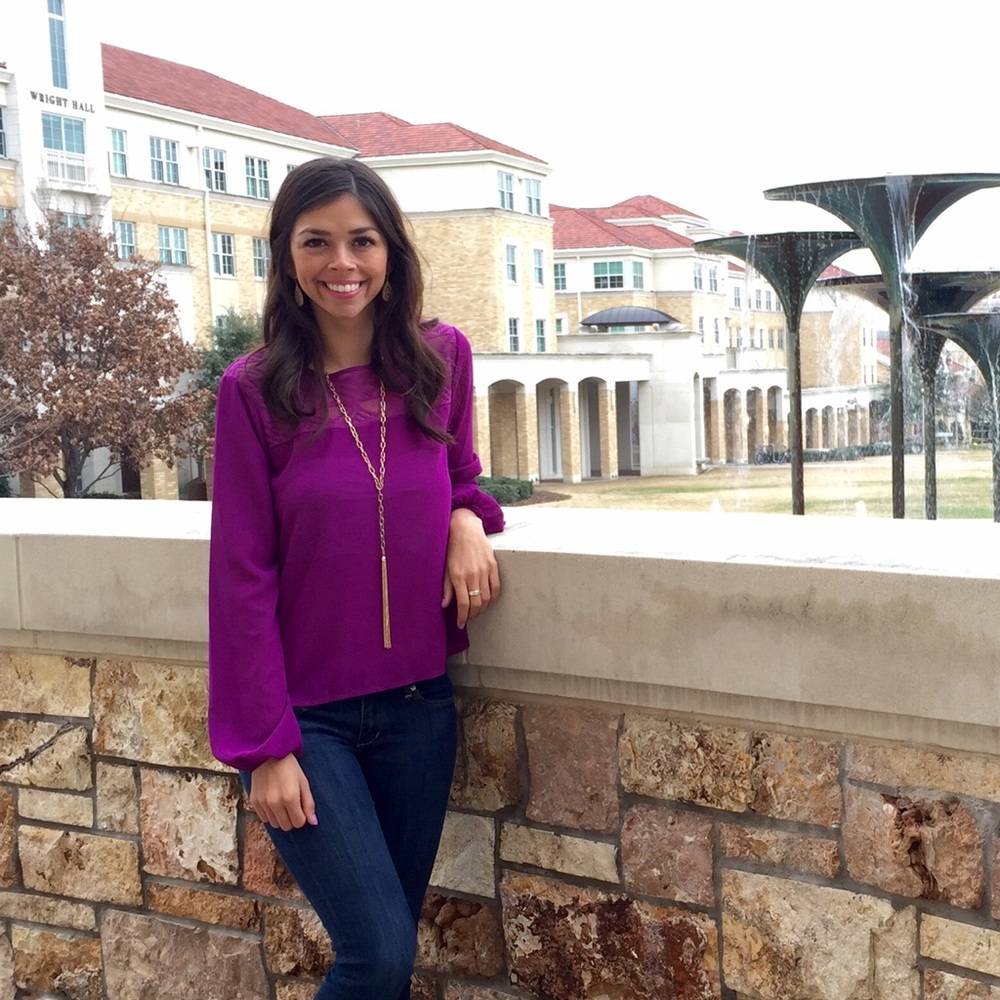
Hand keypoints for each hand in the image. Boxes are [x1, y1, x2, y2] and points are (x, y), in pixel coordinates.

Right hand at [249, 753, 316, 831]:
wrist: (268, 754)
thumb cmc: (290, 768)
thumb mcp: (304, 783)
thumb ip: (309, 804)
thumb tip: (313, 822)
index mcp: (290, 798)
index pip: (298, 823)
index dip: (302, 817)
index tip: (301, 807)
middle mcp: (275, 803)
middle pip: (286, 826)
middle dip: (292, 819)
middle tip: (292, 806)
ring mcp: (263, 803)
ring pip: (274, 824)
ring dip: (280, 818)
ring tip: (282, 803)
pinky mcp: (254, 802)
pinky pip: (264, 819)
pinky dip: (270, 814)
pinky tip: (273, 802)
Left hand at [442, 508, 499, 627]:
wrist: (465, 529)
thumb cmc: (452, 548)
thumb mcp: (445, 568)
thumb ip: (446, 587)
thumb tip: (445, 605)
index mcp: (458, 576)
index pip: (463, 604)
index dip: (463, 617)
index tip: (461, 623)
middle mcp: (472, 575)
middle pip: (476, 604)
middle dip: (472, 615)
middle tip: (468, 617)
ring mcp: (484, 570)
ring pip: (487, 598)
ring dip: (482, 608)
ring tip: (477, 610)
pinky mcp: (493, 565)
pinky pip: (496, 587)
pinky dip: (493, 597)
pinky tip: (487, 600)